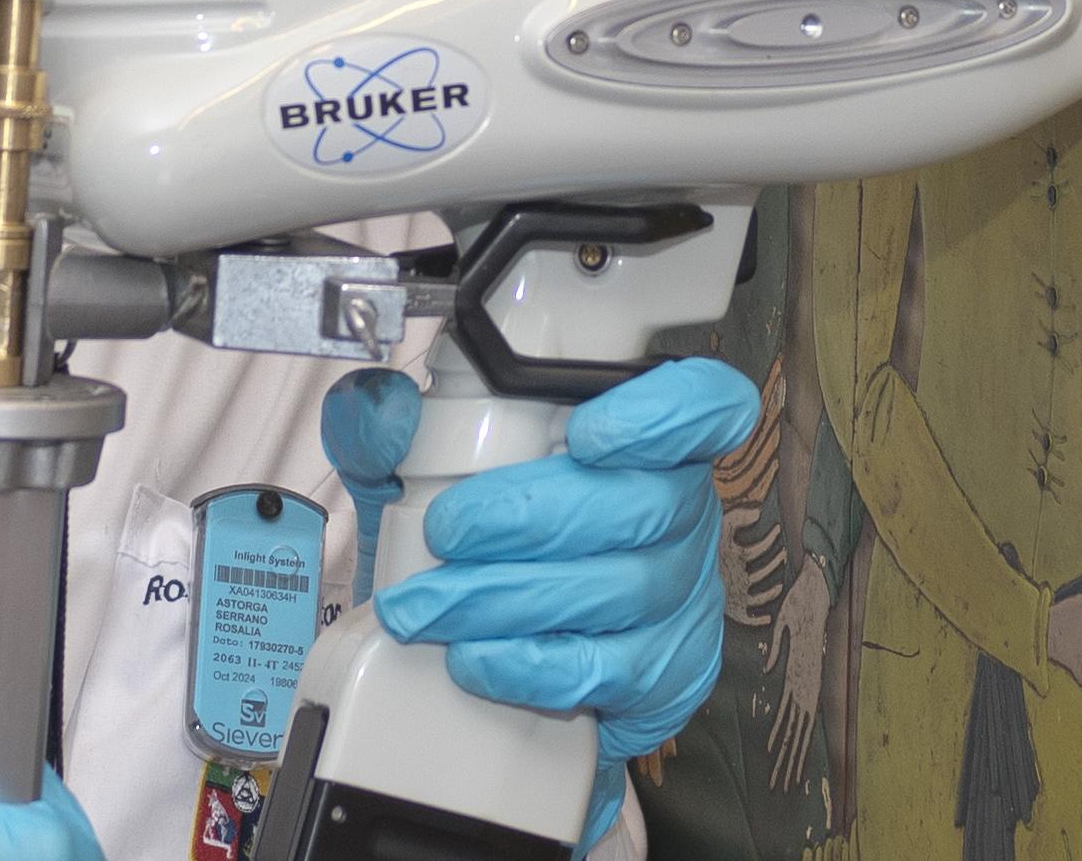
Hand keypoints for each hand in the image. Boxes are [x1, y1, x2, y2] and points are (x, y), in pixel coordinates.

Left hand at [321, 359, 760, 759]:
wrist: (515, 654)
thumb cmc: (491, 544)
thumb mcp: (438, 475)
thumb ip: (401, 430)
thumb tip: (375, 409)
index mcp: (647, 443)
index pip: (705, 405)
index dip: (665, 414)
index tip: (588, 433)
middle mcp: (681, 513)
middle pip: (641, 504)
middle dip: (529, 517)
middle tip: (446, 532)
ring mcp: (683, 597)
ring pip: (620, 591)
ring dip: (510, 598)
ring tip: (426, 607)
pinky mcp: (666, 675)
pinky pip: (608, 671)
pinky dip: (532, 664)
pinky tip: (475, 658)